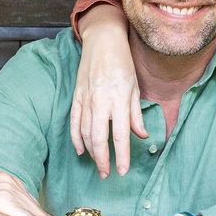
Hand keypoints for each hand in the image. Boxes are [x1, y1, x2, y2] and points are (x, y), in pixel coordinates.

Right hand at [71, 6, 146, 177]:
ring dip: (91, 152)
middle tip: (107, 175)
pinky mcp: (76, 96)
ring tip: (98, 164)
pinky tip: (81, 150)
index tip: (123, 171)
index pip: (120, 136)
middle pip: (100, 140)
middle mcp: (101, 102)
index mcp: (119, 100)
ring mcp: (86, 99)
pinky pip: (74, 122)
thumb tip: (141, 135)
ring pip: (85, 133)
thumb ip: (136, 114)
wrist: (102, 40)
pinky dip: (76, 138)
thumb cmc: (122, 62)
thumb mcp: (135, 87)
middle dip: (103, 161)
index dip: (122, 157)